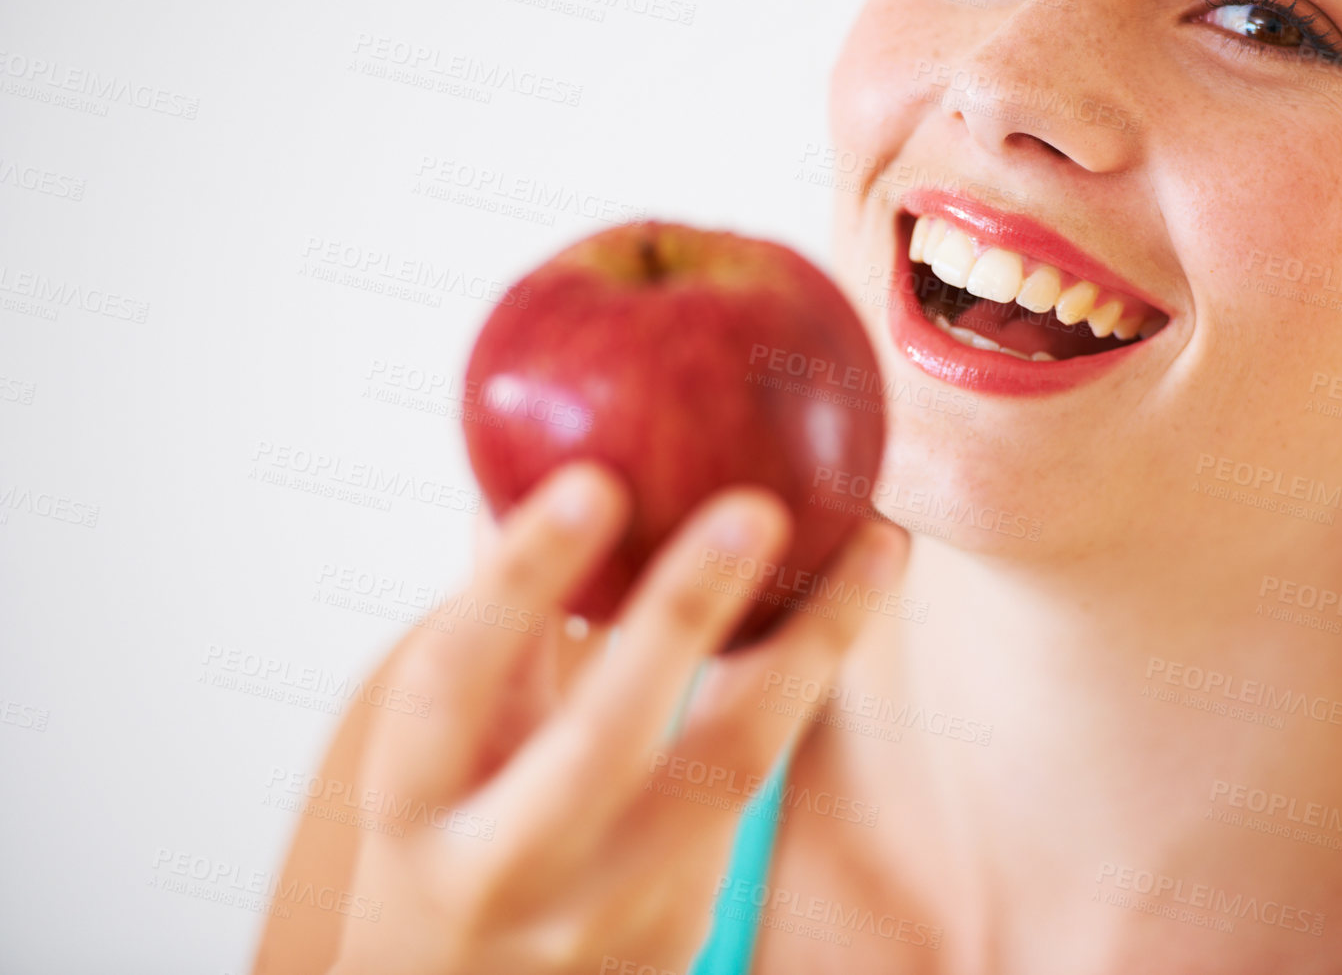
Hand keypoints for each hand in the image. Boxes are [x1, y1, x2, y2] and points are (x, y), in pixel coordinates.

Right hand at [322, 462, 907, 973]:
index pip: (456, 680)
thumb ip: (491, 632)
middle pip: (604, 743)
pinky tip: (844, 611)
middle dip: (683, 615)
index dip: (520, 579)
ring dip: (811, 648)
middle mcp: (499, 874)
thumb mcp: (432, 756)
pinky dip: (800, 689)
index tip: (595, 481)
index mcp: (411, 806)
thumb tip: (529, 466)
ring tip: (878, 548)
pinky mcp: (676, 935)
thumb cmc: (442, 844)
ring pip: (726, 774)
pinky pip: (751, 793)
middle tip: (759, 506)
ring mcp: (598, 920)